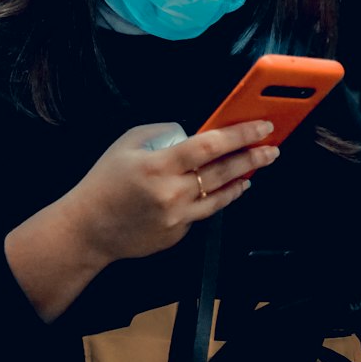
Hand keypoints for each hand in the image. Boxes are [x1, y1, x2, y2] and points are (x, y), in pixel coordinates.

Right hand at [68, 118, 279, 263]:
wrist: (88, 229)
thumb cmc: (104, 182)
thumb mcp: (127, 143)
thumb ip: (162, 132)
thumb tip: (193, 132)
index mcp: (158, 165)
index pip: (209, 146)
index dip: (240, 135)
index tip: (261, 127)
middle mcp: (171, 193)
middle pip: (223, 172)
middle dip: (253, 157)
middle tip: (271, 148)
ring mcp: (177, 218)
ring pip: (221, 196)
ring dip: (242, 179)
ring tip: (256, 167)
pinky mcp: (178, 234)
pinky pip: (204, 212)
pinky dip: (219, 197)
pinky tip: (229, 187)